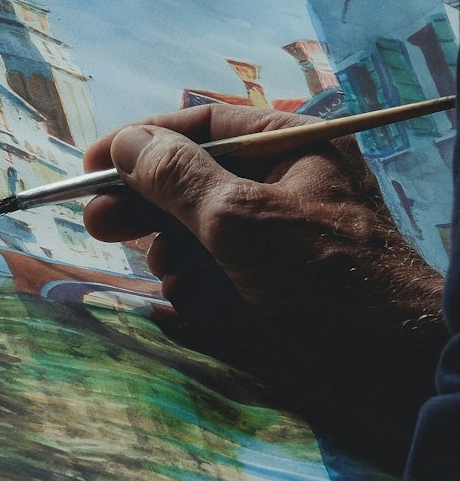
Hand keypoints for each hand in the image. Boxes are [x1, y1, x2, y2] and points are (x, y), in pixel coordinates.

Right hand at [82, 105, 444, 461]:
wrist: (388, 355)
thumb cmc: (323, 271)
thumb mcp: (239, 216)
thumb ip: (177, 177)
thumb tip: (126, 143)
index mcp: (290, 145)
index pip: (202, 125)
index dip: (142, 141)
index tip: (93, 162)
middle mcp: (282, 181)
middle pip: (192, 178)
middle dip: (144, 202)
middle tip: (96, 223)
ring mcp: (277, 232)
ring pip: (196, 228)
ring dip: (169, 248)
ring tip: (164, 268)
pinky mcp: (271, 278)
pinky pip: (214, 268)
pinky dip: (194, 281)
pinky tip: (188, 296)